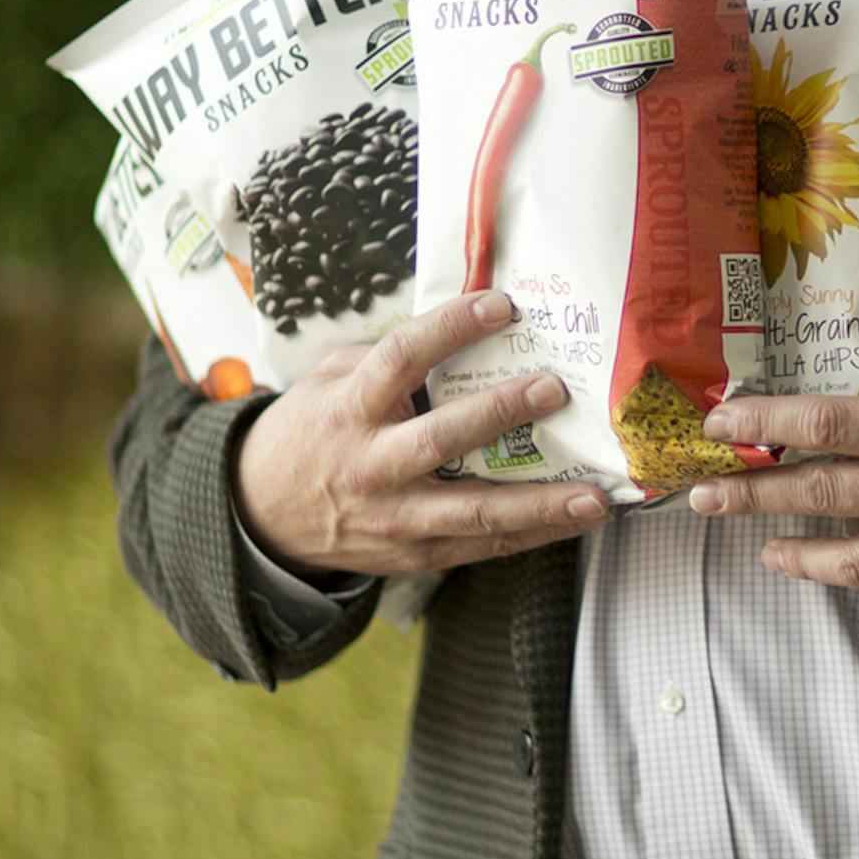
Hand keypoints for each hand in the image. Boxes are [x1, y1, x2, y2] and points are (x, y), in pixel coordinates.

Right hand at [231, 291, 610, 578]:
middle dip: (501, 413)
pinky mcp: (416, 554)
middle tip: (555, 390)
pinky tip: (577, 518)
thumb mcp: (327, 382)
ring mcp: (397, 517)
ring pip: (476, 513)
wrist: (263, 517)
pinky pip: (483, 545)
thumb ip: (381, 358)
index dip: (450, 328)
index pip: (401, 359)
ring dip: (541, 504)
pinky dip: (534, 533)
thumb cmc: (311, 434)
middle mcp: (374, 465)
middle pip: (443, 438)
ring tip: (596, 495)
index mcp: (351, 410)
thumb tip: (455, 326)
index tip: (500, 304)